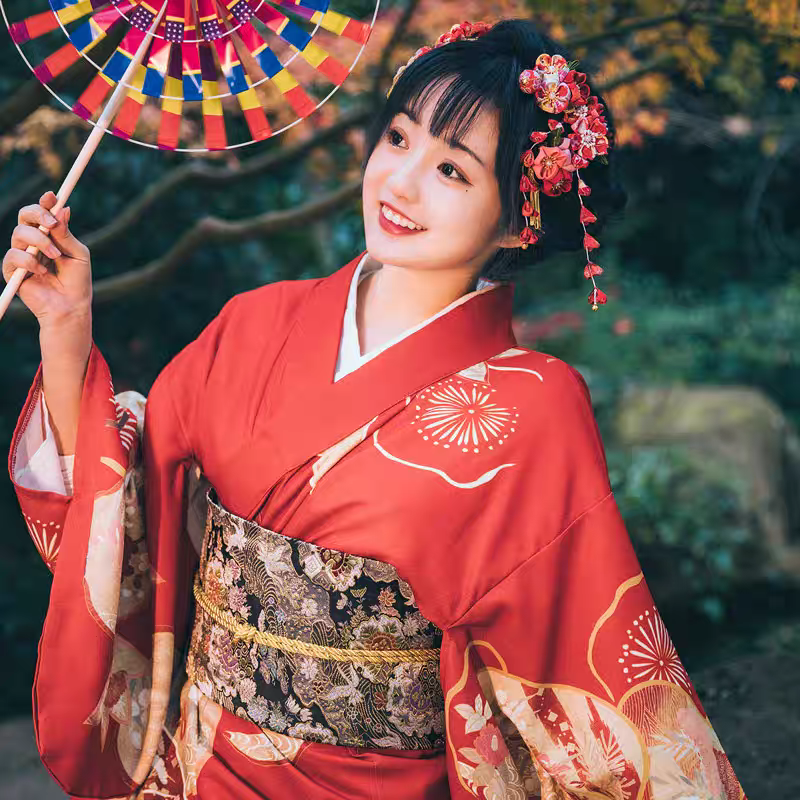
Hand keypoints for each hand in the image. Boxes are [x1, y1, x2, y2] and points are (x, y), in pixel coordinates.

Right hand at [2, 190, 91, 327]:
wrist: (70, 307)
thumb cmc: (77, 282)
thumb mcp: (78, 255)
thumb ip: (67, 234)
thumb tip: (64, 209)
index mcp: (49, 235)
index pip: (42, 212)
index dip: (45, 202)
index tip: (53, 196)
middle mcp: (33, 242)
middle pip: (24, 215)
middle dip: (37, 214)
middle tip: (51, 223)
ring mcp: (21, 254)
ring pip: (18, 233)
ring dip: (39, 242)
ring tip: (54, 256)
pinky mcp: (12, 271)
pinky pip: (12, 256)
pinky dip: (28, 261)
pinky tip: (41, 271)